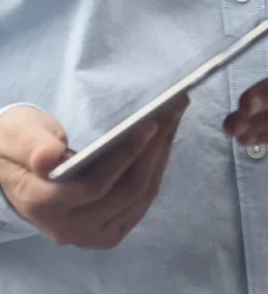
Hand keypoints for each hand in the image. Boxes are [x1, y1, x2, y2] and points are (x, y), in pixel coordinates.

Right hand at [0, 99, 186, 249]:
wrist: (18, 172)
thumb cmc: (20, 147)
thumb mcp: (17, 136)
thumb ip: (32, 145)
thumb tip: (48, 157)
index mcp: (42, 204)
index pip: (94, 187)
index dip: (126, 156)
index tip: (150, 123)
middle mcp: (68, 228)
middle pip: (126, 192)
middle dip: (155, 148)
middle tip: (173, 108)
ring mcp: (91, 233)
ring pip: (140, 196)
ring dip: (162, 153)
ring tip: (175, 114)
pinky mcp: (110, 229)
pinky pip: (142, 200)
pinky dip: (157, 167)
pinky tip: (165, 138)